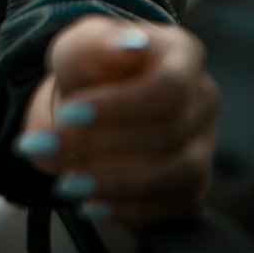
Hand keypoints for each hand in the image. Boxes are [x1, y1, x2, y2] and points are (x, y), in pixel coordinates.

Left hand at [14, 14, 218, 225]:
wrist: (89, 103)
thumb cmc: (90, 68)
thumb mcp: (79, 46)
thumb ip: (97, 42)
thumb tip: (130, 44)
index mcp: (183, 53)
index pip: (169, 86)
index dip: (120, 106)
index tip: (68, 113)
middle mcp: (203, 98)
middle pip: (168, 132)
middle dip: (104, 145)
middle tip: (49, 147)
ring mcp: (204, 144)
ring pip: (179, 176)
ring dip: (119, 184)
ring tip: (70, 183)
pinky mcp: (194, 185)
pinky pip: (175, 207)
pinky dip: (132, 210)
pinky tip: (93, 203)